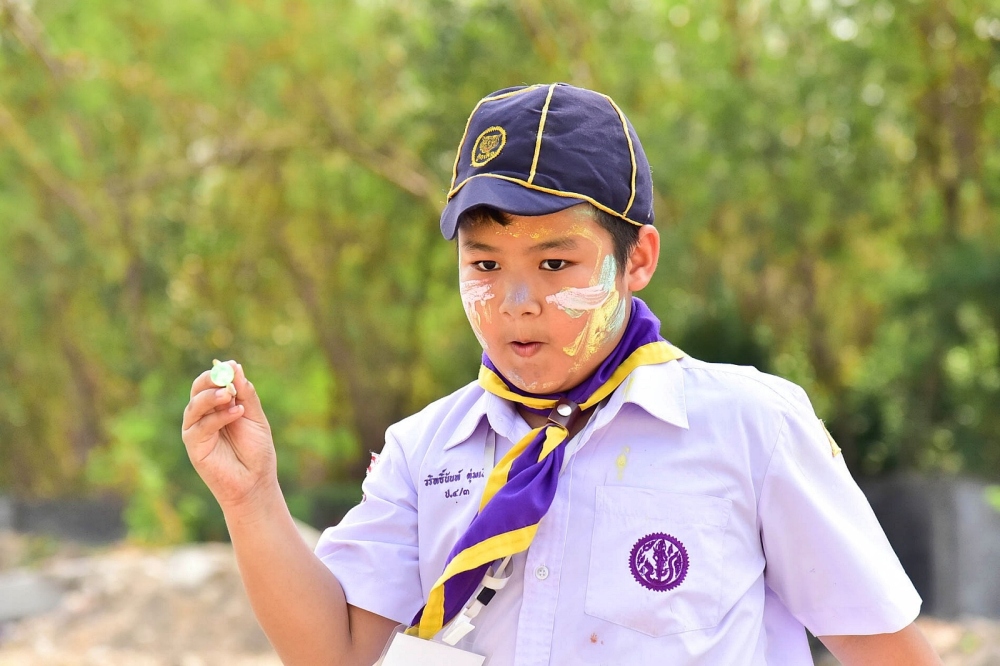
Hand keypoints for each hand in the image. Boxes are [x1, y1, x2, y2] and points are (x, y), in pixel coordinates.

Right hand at [181, 360, 276, 509]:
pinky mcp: (194, 446)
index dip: (220, 372)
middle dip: (210, 380)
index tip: (232, 365)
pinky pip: (200, 426)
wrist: (256, 482)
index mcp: (218, 407)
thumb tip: (235, 366)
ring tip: (230, 395)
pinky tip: (237, 412)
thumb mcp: (255, 417)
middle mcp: (204, 416)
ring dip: (211, 397)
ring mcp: (197, 430)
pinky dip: (218, 417)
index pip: (212, 382)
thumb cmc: (256, 451)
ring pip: (194, 406)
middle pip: (197, 390)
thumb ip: (246, 394)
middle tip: (225, 375)